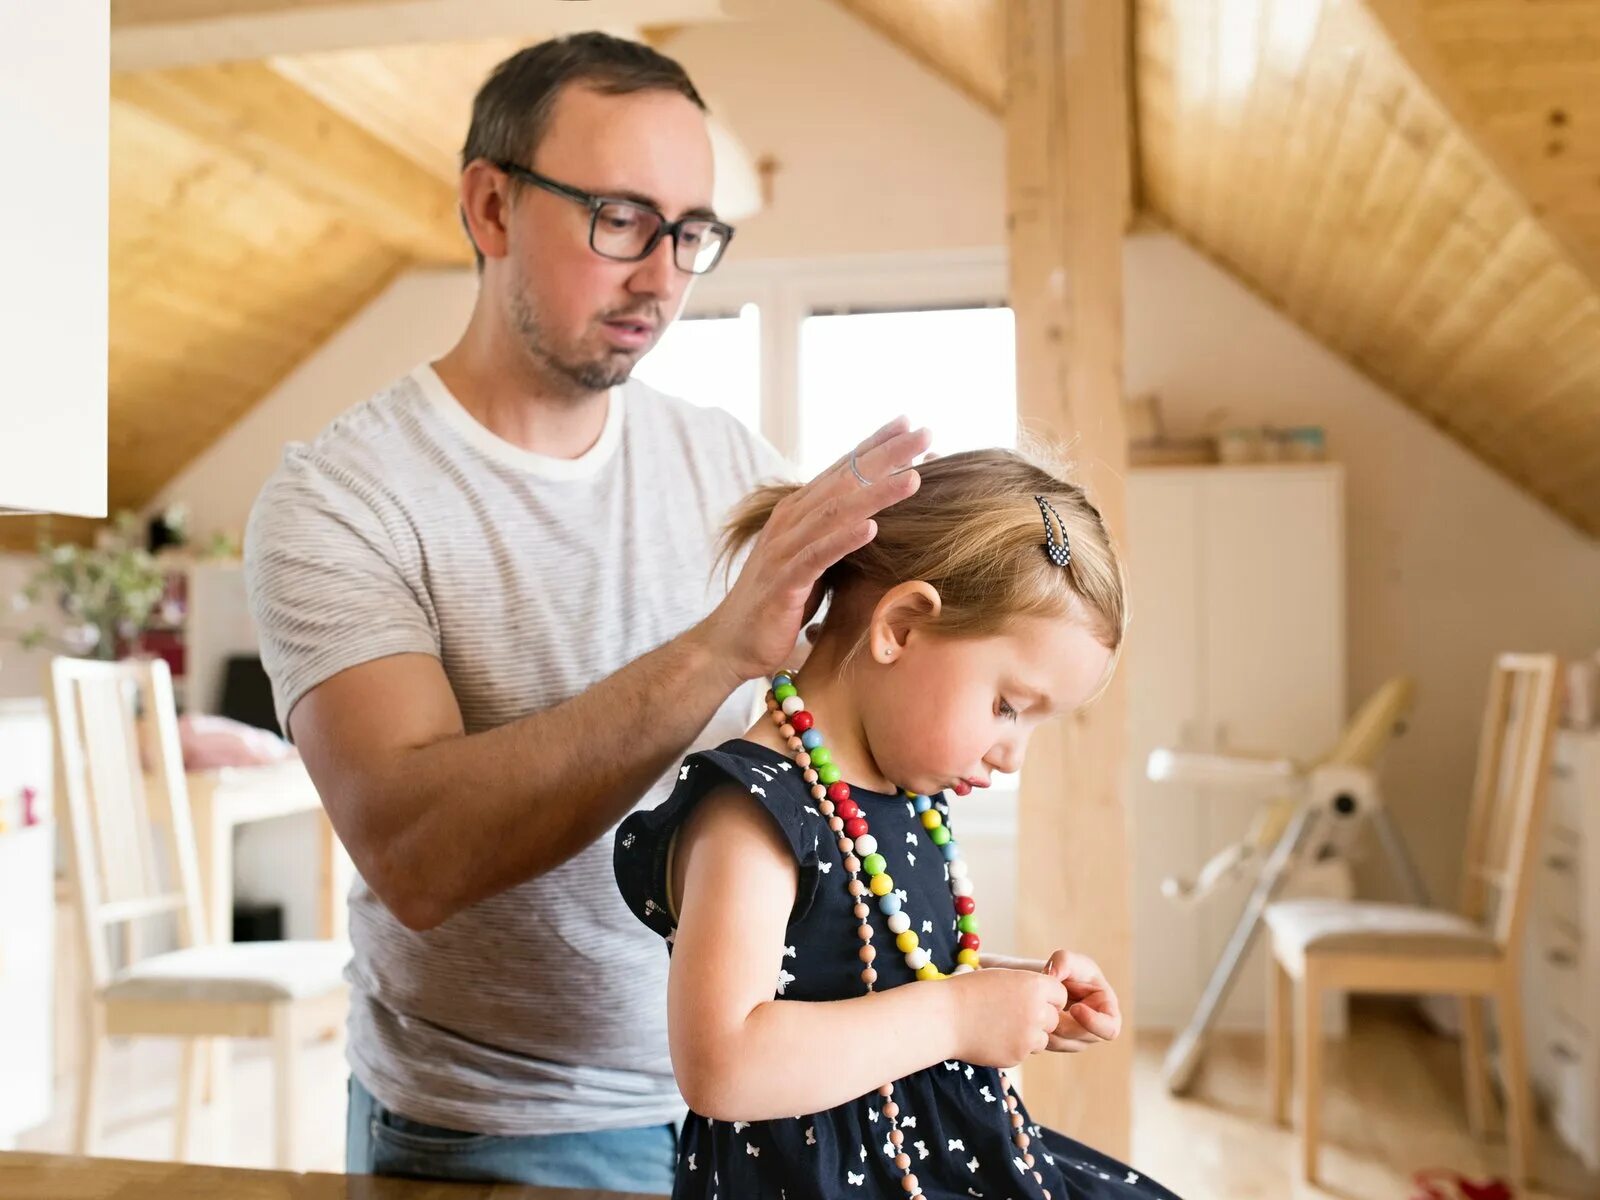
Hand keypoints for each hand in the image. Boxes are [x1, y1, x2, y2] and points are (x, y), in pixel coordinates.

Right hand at [700, 417, 931, 684]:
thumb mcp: (813, 559)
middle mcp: (790, 521)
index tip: (911, 424)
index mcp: (798, 511)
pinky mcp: (783, 583)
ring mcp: (784, 549)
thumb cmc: (780, 601)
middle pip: (844, 480)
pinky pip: (816, 556)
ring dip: (876, 493)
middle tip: (926, 433)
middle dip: (887, 456)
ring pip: (835, 513)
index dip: (875, 445)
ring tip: (914, 477)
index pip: (842, 469)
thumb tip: (877, 517)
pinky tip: (872, 528)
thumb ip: (835, 533)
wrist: (730, 642)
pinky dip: (844, 540)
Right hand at [948, 968, 1067, 1067]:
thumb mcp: (1003, 978)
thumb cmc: (969, 992)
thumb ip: (1029, 988)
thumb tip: (1050, 1002)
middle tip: (1011, 1014)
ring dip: (1028, 1035)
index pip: (1059, 995)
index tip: (1030, 999)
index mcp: (1034, 985)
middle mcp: (1037, 1010)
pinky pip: (1025, 1052)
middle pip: (1053, 1019)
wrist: (943, 1017)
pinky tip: (992, 1037)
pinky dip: (1013, 1047)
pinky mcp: (1018, 1055)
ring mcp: (1028, 1036)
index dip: (1046, 998)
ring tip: (1000, 1025)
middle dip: (1039, 1018)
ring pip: (1042, 1038)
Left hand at [1039, 949, 1121, 1051]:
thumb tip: (1051, 976)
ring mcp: (1076, 1041)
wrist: (1058, 981)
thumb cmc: (1071, 970)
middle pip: (1079, 1037)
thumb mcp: (1069, 959)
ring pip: (1060, 1043)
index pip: (1110, 1029)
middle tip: (1046, 1003)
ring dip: (1046, 1025)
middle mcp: (1094, 1032)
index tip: (1076, 1008)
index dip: (1094, 1022)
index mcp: (1108, 1013)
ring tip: (1037, 1003)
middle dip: (1061, 1021)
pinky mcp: (1059, 1043)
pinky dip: (1037, 1029)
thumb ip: (1063, 961)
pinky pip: (1047, 1043)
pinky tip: (1031, 1012)